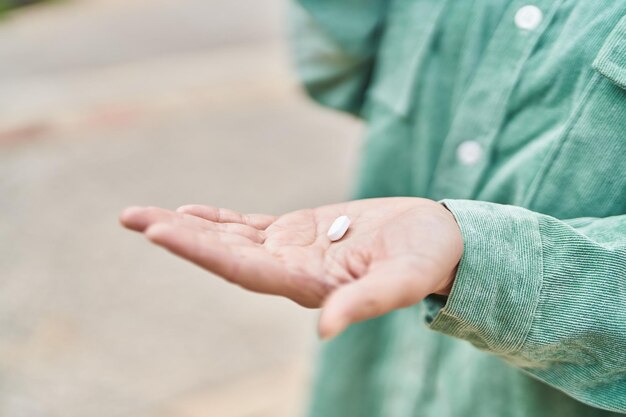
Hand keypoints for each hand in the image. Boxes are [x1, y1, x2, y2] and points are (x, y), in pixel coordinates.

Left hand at [119, 197, 462, 338]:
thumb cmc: (427, 260)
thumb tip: (326, 328)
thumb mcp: (404, 280)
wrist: (435, 242)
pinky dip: (217, 219)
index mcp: (309, 285)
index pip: (244, 269)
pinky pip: (248, 225)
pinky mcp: (298, 232)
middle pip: (223, 253)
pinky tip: (188, 211)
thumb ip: (366, 302)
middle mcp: (290, 271)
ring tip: (141, 215)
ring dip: (185, 226)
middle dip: (177, 236)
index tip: (159, 233)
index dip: (202, 251)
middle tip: (130, 217)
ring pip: (229, 237)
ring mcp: (291, 251)